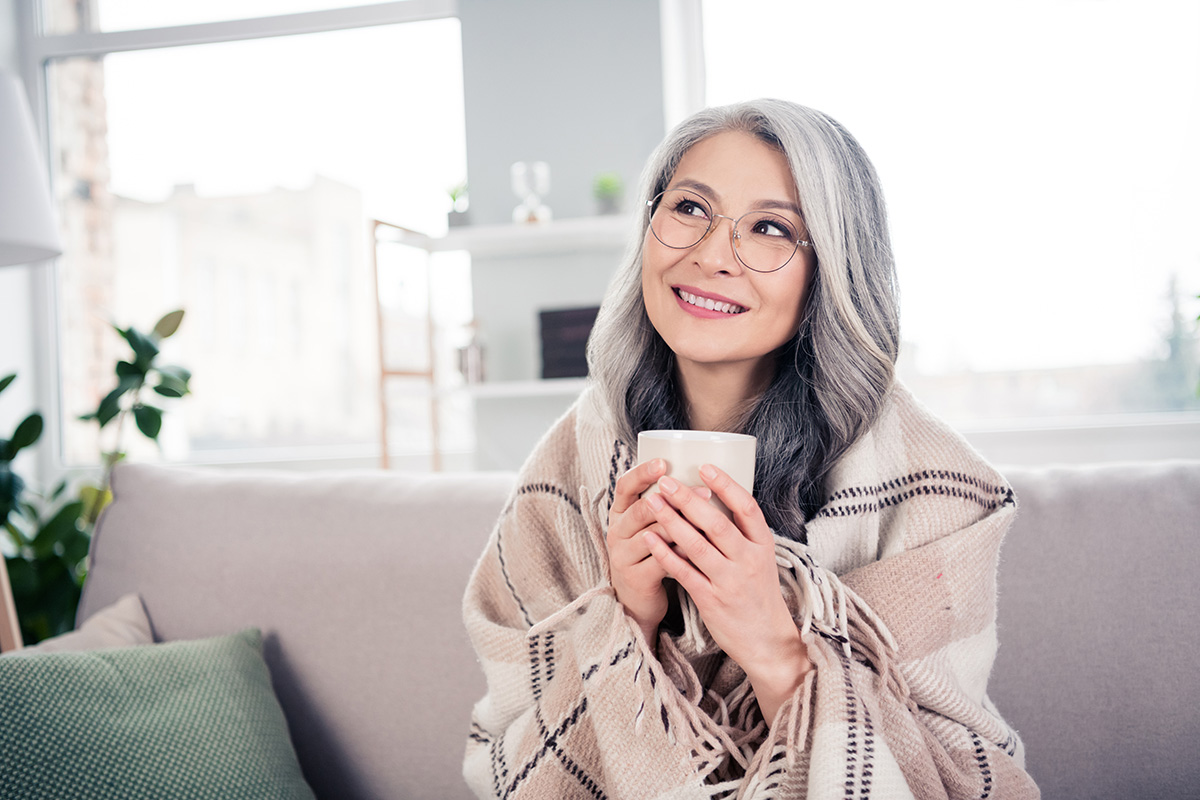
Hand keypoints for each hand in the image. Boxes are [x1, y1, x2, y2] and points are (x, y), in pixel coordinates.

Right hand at [606, 459, 708, 646]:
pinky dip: (683, 553)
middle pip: (643, 509)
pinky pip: (662, 561)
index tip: (663, 463)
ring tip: (709, 520)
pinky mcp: (636, 578)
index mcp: (619, 514)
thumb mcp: (648, 528)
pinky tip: (703, 548)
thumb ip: (663, 508)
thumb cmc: (649, 556)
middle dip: (675, 500)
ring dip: (683, 526)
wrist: (635, 601)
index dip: (642, 473)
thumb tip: (699, 479)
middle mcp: (616, 532)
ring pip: (654, 535)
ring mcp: (623, 556)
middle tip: (705, 493)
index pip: (624, 486)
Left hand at [642, 465, 810, 721]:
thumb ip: (742, 535)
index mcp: (763, 546)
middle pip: (716, 522)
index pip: (747, 508)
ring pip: (696, 545)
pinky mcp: (711, 600)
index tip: (704, 467)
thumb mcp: (762, 561)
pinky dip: (665, 553)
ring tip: (651, 503)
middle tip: (665, 481)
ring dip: (670, 521)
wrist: (768, 642)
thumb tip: (714, 500)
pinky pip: (684, 572)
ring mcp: (730, 581)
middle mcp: (748, 561)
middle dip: (687, 499)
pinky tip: (649, 538)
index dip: (726, 485)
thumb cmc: (759, 596)